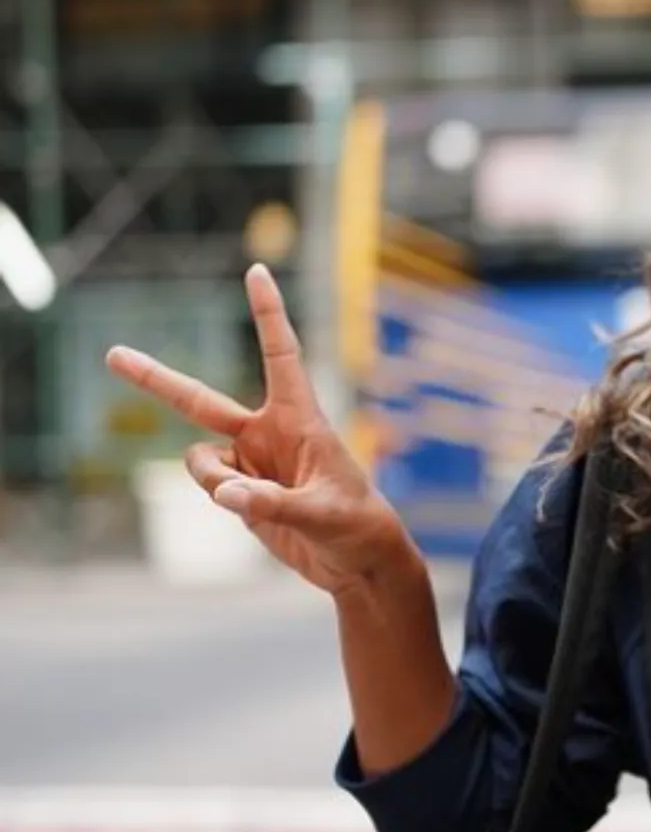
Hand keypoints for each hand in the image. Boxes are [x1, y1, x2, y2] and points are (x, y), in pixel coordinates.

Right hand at [106, 264, 414, 598]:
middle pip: (200, 400)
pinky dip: (221, 499)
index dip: (267, 312)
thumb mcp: (321, 514)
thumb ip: (271, 504)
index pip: (281, 354)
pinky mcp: (240, 490)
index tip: (256, 270)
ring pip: (200, 460)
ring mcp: (250, 460)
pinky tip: (252, 509)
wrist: (356, 561)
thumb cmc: (356, 525)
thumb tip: (223, 494)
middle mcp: (268, 431)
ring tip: (258, 499)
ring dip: (215, 481)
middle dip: (155, 379)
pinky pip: (210, 487)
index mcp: (300, 418)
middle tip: (112, 354)